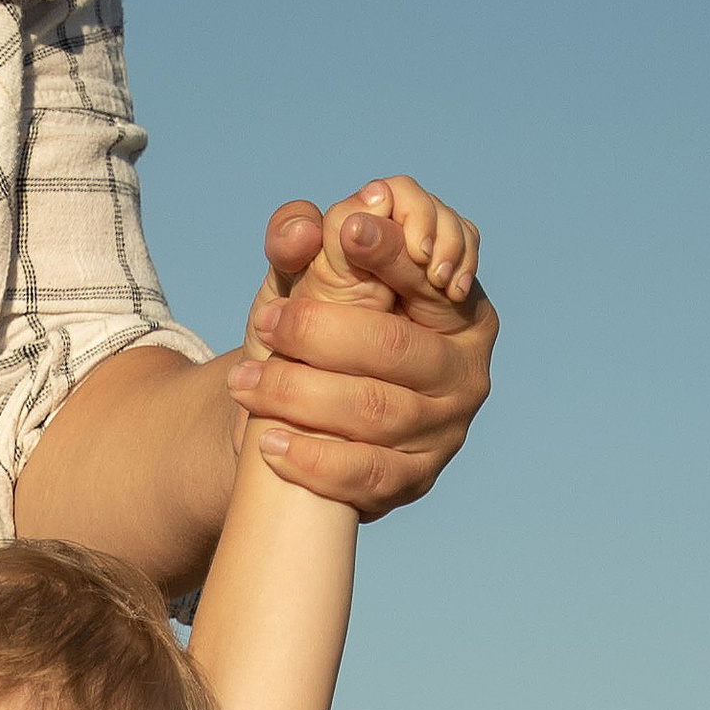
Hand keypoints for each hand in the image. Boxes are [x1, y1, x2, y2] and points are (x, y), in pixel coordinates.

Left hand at [227, 174, 495, 517]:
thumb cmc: (314, 332)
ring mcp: (445, 427)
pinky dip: (314, 459)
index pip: (429, 268)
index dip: (390, 248)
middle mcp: (463, 366)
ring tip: (245, 382)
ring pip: (376, 410)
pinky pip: (368, 473)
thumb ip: (301, 237)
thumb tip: (304, 231)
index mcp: (454, 302)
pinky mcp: (417, 479)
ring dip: (301, 396)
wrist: (302, 422)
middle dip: (320, 331)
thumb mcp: (305, 276)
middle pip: (393, 344)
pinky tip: (270, 443)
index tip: (345, 230)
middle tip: (265, 323)